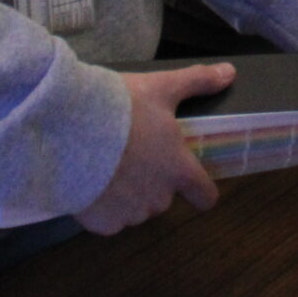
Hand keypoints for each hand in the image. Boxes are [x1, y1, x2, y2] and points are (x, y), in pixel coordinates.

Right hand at [74, 61, 234, 234]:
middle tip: (134, 154)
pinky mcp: (102, 224)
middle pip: (165, 198)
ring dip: (128, 194)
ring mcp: (130, 214)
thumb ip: (197, 82)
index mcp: (179, 170)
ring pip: (136, 209)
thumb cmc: (121, 109)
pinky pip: (109, 220)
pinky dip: (103, 207)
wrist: (67, 131)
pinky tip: (91, 183)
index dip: (201, 190)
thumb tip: (230, 73)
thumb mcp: (161, 87)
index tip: (192, 181)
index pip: (205, 196)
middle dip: (154, 181)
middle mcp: (159, 198)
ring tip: (108, 165)